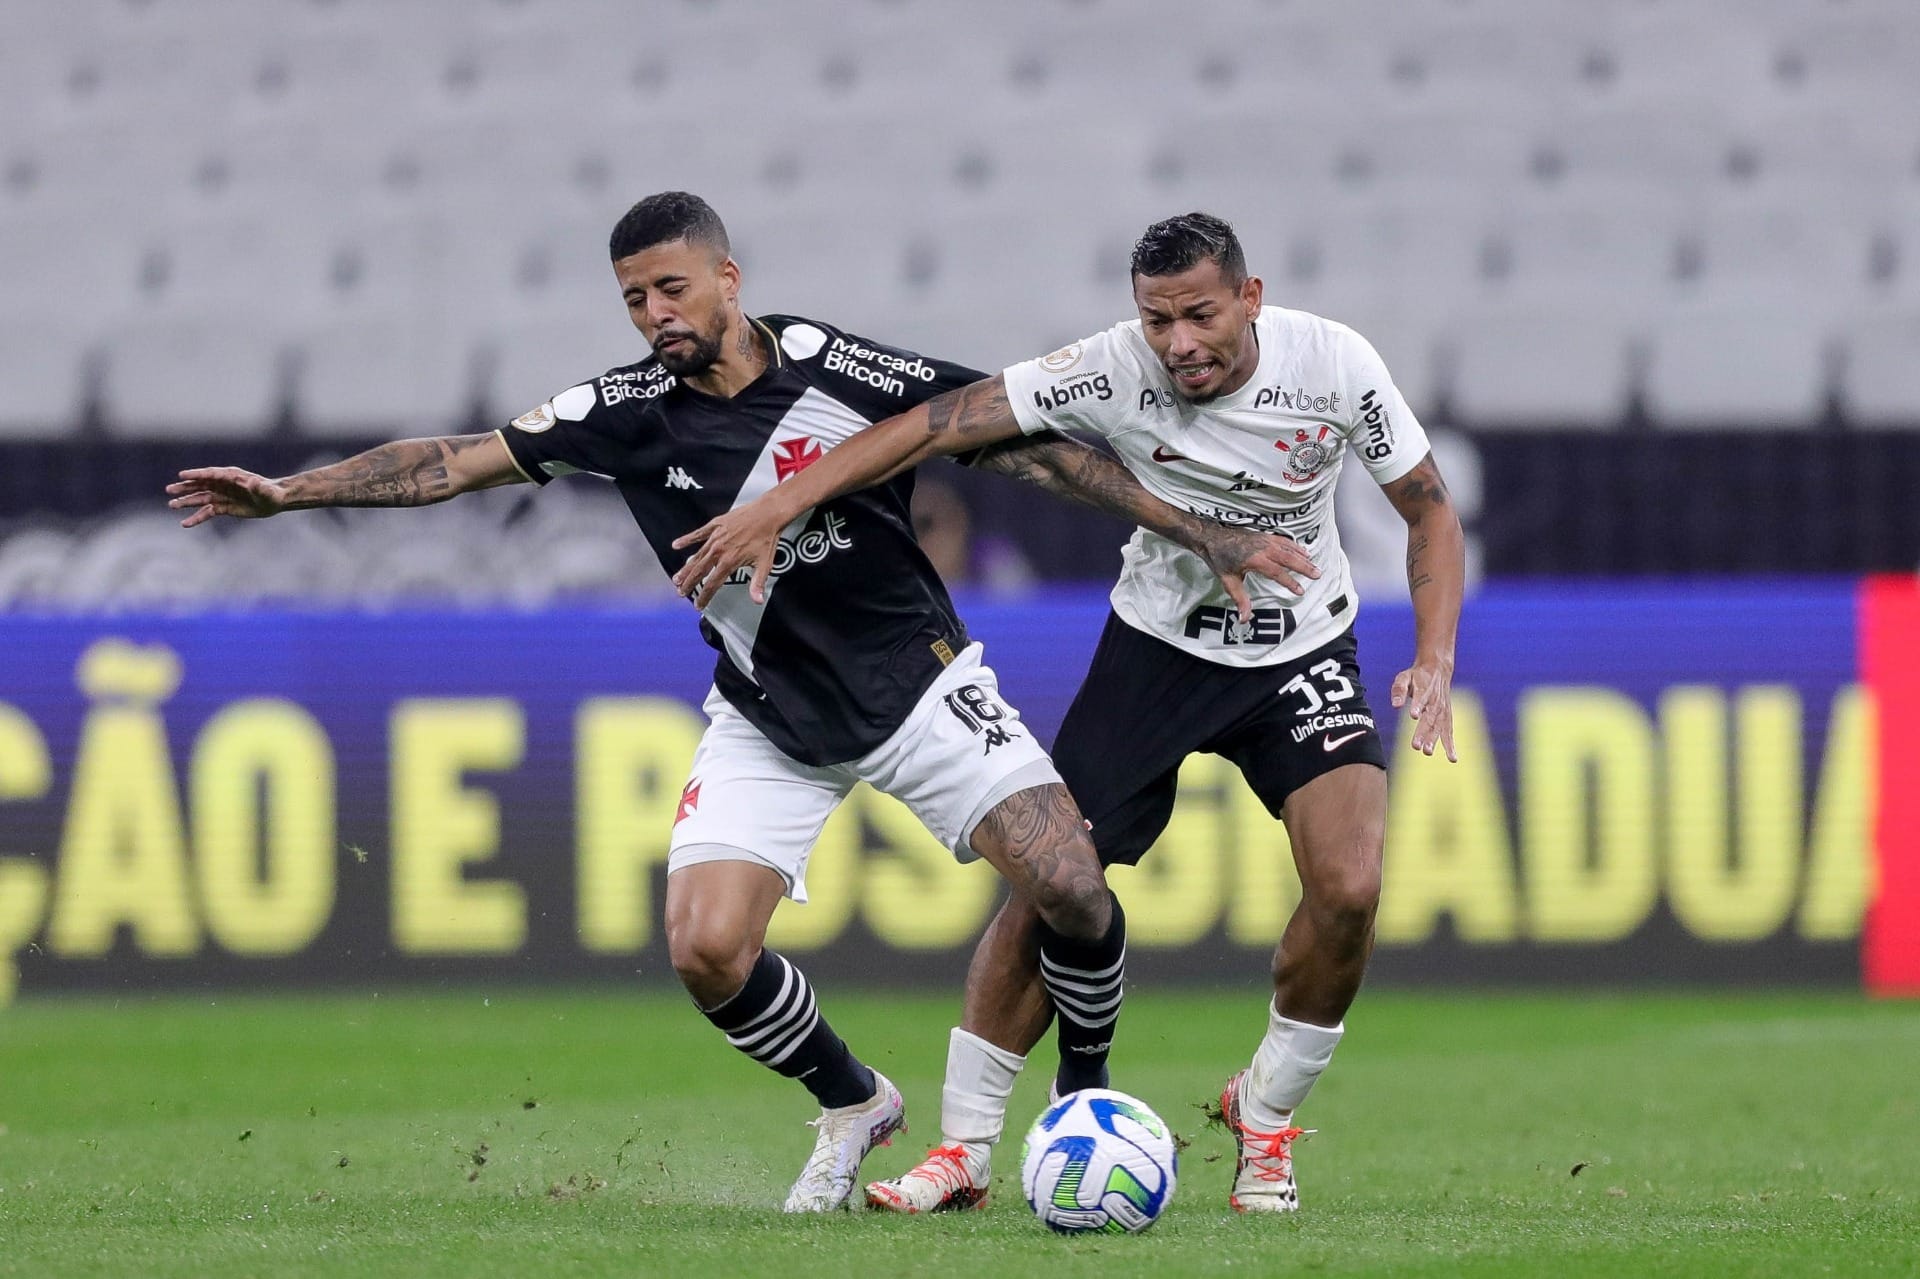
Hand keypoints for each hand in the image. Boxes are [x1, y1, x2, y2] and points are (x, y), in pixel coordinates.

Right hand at [167, 468, 290, 526]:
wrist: (274, 501)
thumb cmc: (271, 493)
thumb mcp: (266, 491)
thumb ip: (258, 487)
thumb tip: (253, 483)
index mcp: (231, 476)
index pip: (210, 474)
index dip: (197, 474)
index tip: (182, 475)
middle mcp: (223, 485)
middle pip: (200, 485)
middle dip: (185, 487)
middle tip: (169, 490)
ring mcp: (222, 496)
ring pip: (200, 498)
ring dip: (186, 502)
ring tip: (172, 505)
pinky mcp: (223, 507)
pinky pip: (207, 512)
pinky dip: (197, 518)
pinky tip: (185, 524)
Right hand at [670, 501, 791, 607]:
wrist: (768, 514)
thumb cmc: (767, 537)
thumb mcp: (764, 564)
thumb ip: (757, 583)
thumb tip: (757, 600)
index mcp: (730, 561)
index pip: (712, 584)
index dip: (704, 596)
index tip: (698, 604)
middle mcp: (719, 550)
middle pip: (699, 571)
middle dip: (689, 584)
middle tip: (681, 592)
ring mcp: (716, 537)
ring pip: (696, 556)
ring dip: (686, 568)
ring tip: (677, 578)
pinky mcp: (715, 526)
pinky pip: (698, 534)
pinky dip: (687, 540)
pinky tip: (676, 545)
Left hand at [1193, 528, 1319, 620]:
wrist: (1212, 537)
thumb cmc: (1219, 559)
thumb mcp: (1228, 581)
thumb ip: (1240, 599)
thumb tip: (1244, 618)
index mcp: (1255, 560)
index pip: (1278, 573)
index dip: (1290, 582)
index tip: (1300, 591)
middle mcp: (1263, 548)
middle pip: (1288, 558)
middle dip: (1304, 567)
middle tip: (1317, 575)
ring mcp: (1264, 540)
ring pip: (1289, 548)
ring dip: (1303, 557)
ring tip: (1314, 565)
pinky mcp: (1264, 535)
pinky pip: (1284, 541)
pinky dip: (1295, 546)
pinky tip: (1303, 551)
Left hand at [1390, 656, 1456, 761]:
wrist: (1438, 670)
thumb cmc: (1417, 676)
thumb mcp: (1405, 677)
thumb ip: (1399, 690)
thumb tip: (1395, 705)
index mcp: (1424, 691)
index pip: (1420, 699)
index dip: (1418, 706)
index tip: (1414, 715)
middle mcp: (1435, 702)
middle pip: (1429, 719)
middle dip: (1423, 732)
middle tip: (1416, 746)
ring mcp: (1442, 710)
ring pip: (1438, 727)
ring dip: (1434, 740)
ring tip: (1428, 752)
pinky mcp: (1447, 716)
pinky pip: (1449, 732)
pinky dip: (1451, 744)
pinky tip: (1452, 758)